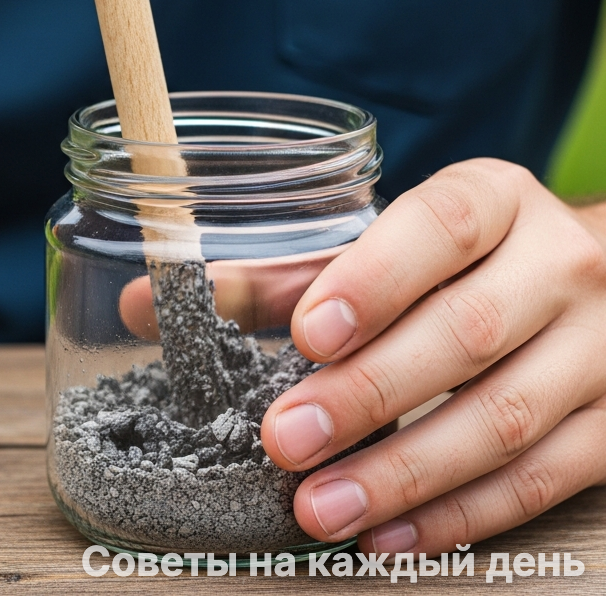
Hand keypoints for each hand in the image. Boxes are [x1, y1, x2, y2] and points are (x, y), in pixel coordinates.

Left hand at [261, 158, 605, 553]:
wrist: (581, 284)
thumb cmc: (458, 262)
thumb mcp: (387, 242)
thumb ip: (286, 274)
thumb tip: (168, 301)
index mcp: (498, 198)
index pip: (443, 226)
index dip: (374, 280)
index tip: (308, 334)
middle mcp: (561, 263)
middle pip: (469, 330)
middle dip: (369, 392)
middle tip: (288, 437)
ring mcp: (602, 347)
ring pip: (506, 417)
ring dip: (405, 472)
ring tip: (322, 504)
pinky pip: (543, 481)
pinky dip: (460, 515)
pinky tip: (388, 532)